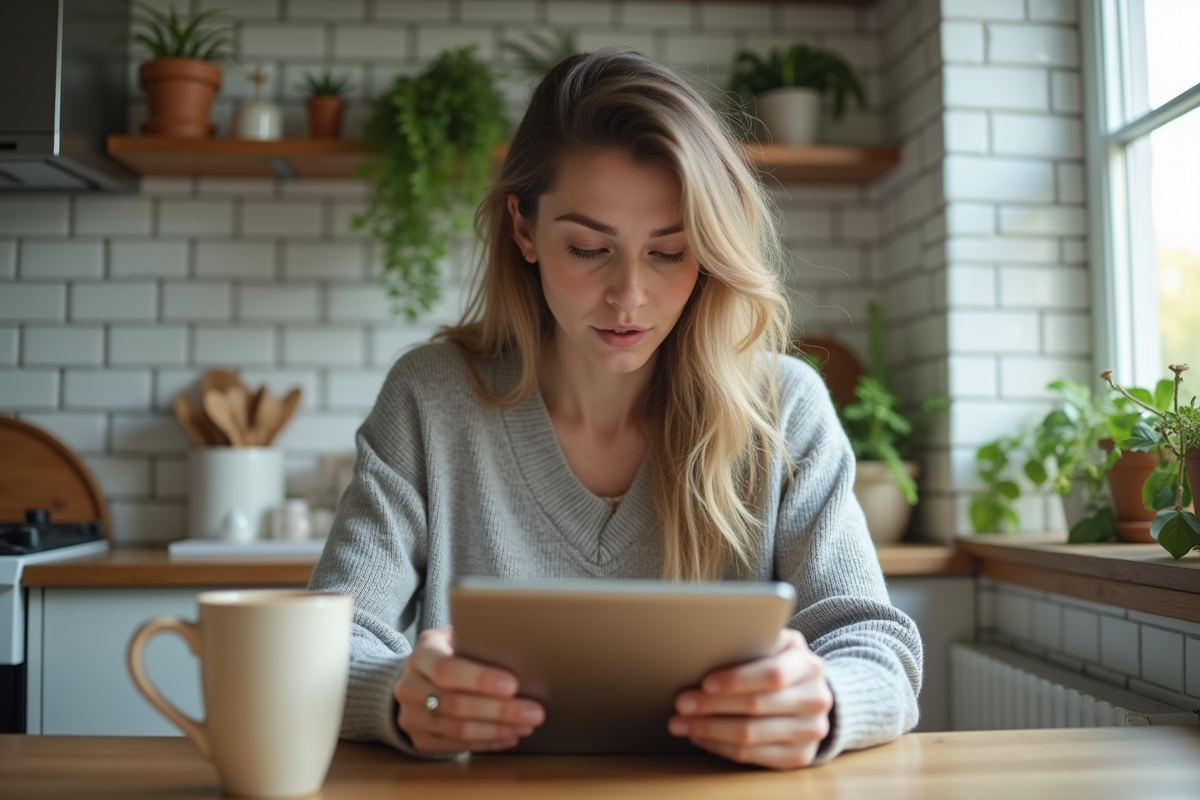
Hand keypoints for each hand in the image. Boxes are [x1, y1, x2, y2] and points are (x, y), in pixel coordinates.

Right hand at [394, 627, 544, 753]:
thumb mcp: (457, 638)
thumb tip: (518, 651)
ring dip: (499, 730)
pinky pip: (457, 746)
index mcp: (421, 654)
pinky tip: (510, 736)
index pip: (447, 669)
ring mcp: (411, 716)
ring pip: (459, 730)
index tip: (513, 685)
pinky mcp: (419, 739)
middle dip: (500, 710)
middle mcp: (410, 686)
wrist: (416, 678)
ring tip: (527, 725)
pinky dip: (488, 742)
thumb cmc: (449, 654)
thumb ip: (477, 642)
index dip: (480, 679)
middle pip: (457, 704)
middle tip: (534, 712)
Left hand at [669, 628, 832, 769]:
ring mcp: (810, 732)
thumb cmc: (780, 663)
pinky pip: (752, 756)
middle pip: (757, 707)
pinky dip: (720, 747)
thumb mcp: (776, 644)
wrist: (810, 694)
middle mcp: (816, 700)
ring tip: (681, 723)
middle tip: (681, 703)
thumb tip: (711, 642)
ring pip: (750, 736)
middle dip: (712, 706)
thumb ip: (754, 641)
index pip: (773, 675)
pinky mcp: (800, 756)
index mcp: (809, 666)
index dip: (737, 680)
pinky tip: (701, 737)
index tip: (705, 683)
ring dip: (709, 730)